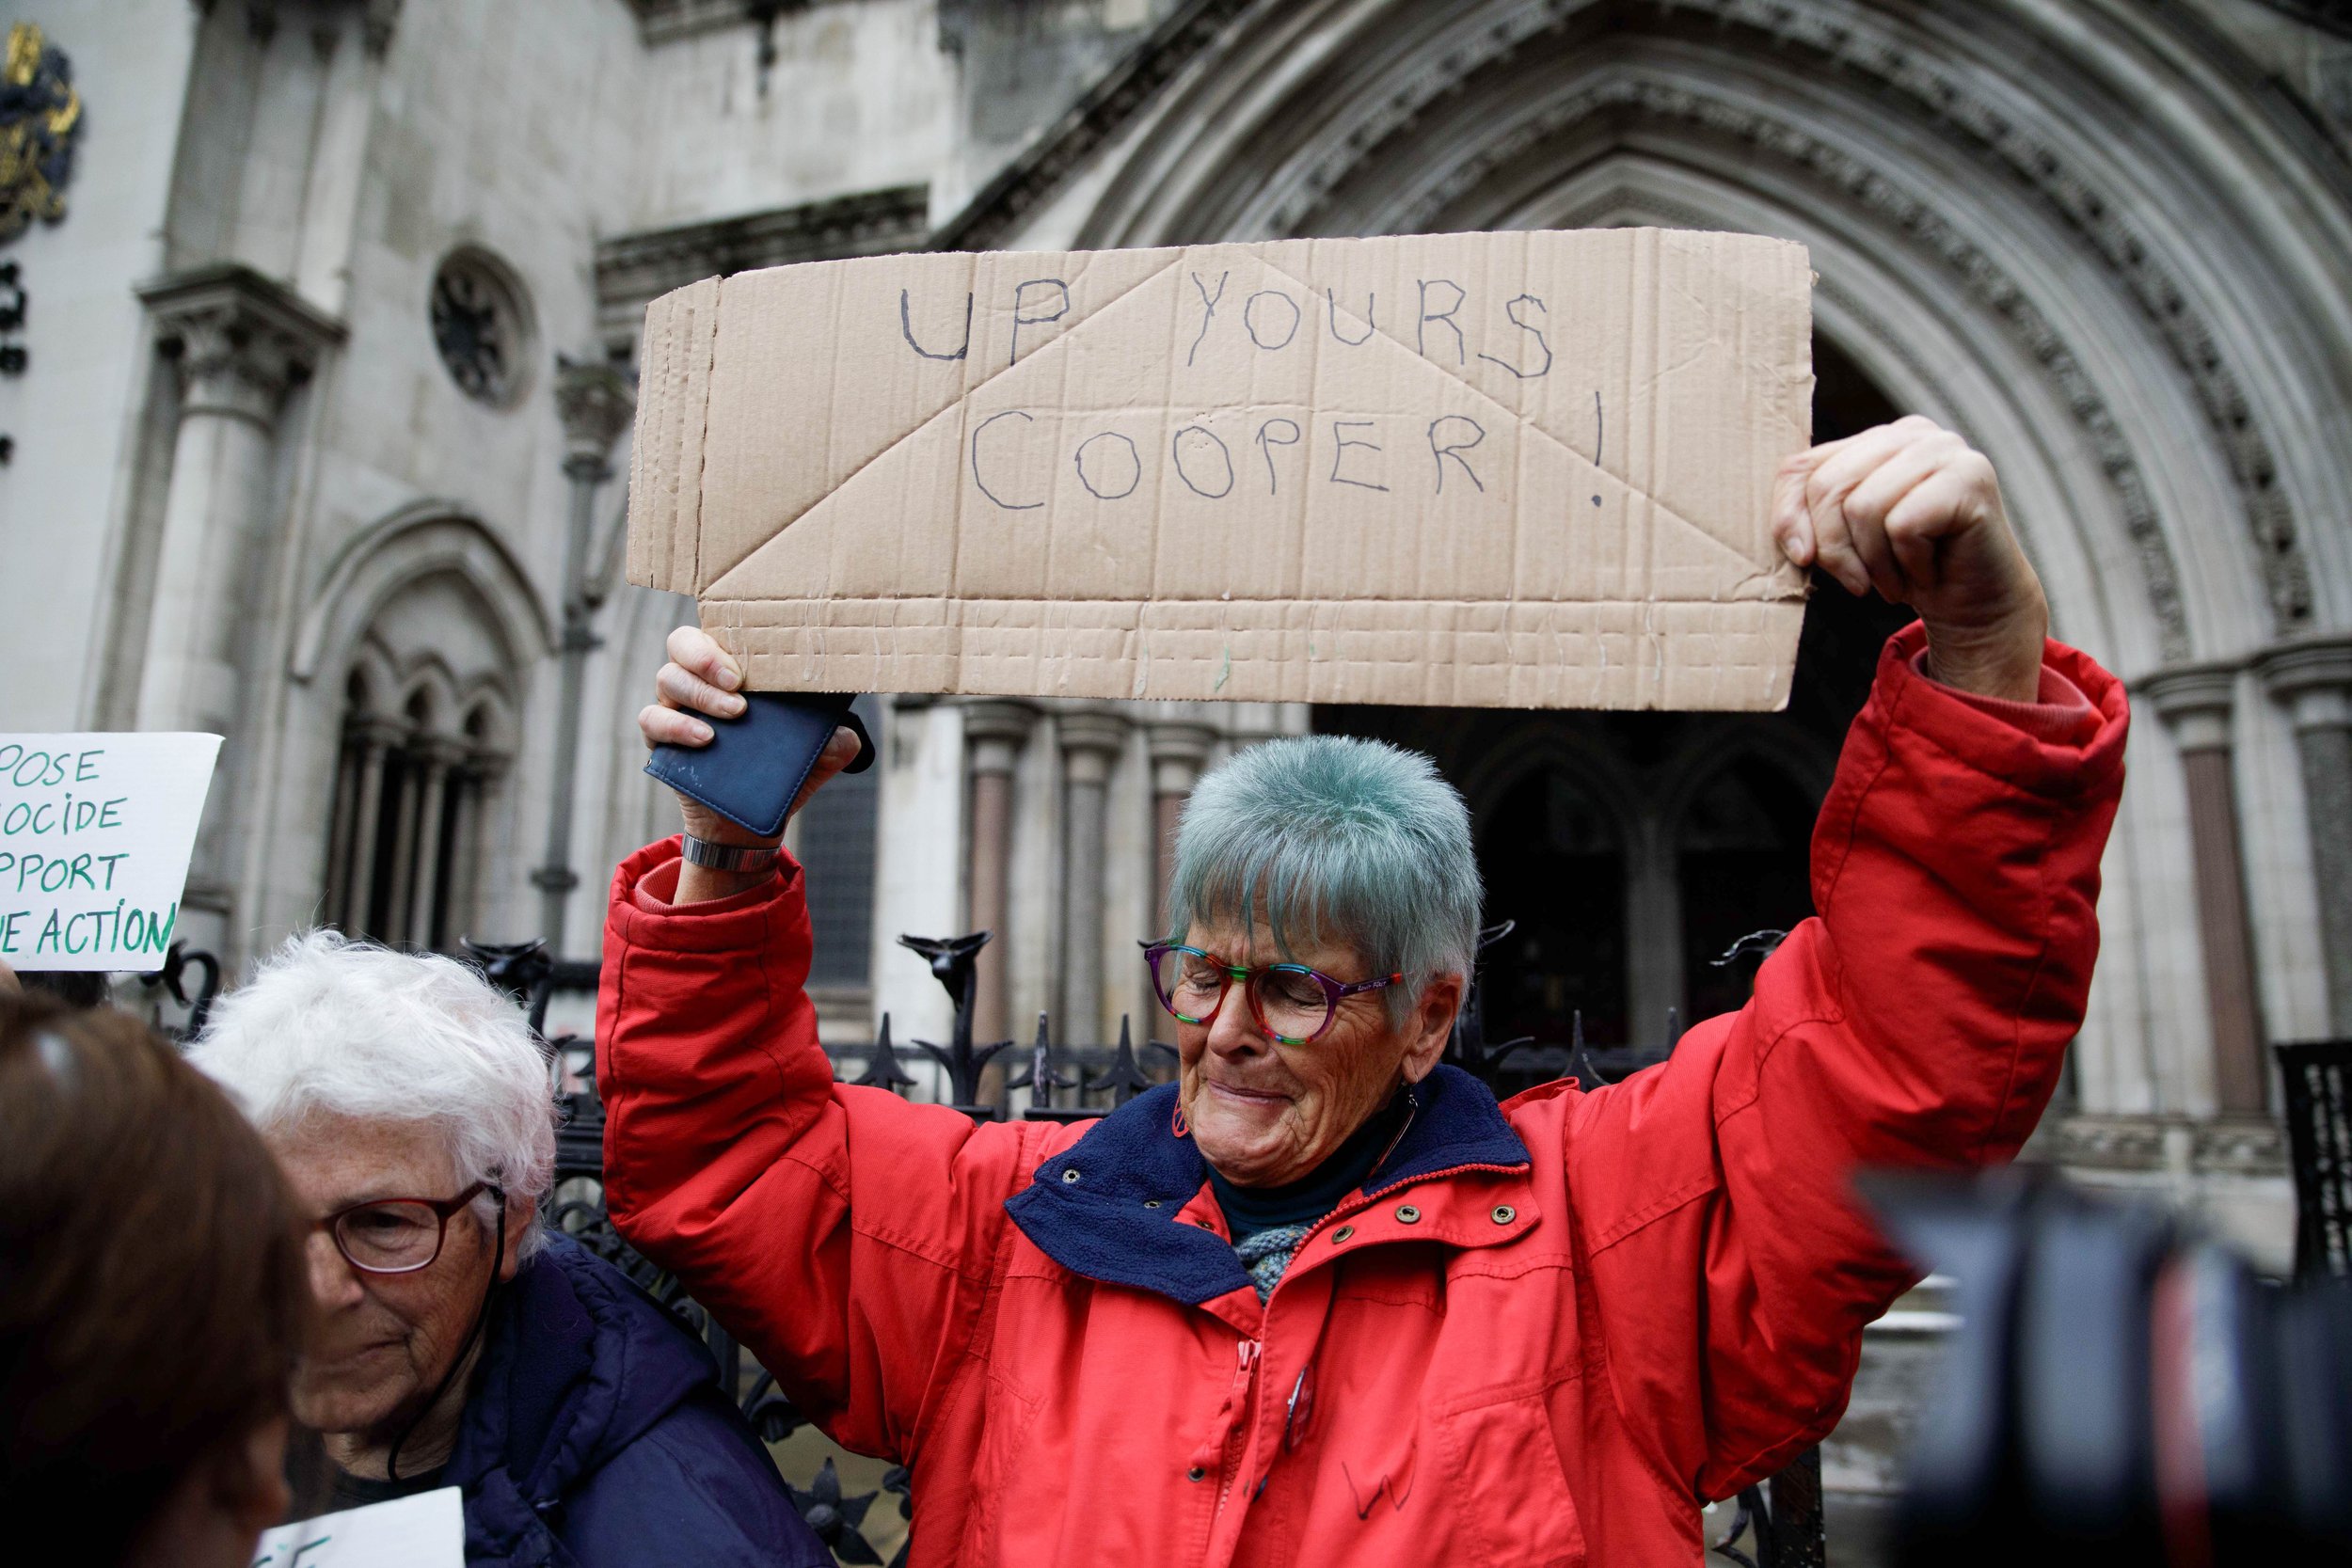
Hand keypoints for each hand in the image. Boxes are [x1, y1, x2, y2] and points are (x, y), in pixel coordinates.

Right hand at [640, 626, 861, 899]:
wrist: (744, 823)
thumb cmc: (777, 774)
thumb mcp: (814, 759)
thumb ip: (835, 743)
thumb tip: (845, 735)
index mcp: (733, 670)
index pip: (721, 630)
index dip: (730, 631)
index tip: (755, 656)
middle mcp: (699, 681)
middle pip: (682, 643)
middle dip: (706, 656)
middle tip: (737, 682)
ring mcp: (676, 706)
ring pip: (667, 677)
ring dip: (701, 693)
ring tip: (735, 714)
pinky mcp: (660, 737)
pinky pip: (652, 719)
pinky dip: (676, 725)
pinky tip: (704, 737)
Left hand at [1772, 415, 2048, 700]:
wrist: (1974, 604)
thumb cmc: (1906, 568)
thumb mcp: (1843, 543)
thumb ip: (1806, 523)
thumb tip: (1800, 547)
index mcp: (1875, 439)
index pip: (1799, 469)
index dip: (1788, 522)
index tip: (1806, 560)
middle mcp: (1911, 433)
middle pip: (1828, 487)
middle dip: (1836, 549)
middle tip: (1861, 581)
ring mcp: (1945, 449)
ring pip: (1864, 507)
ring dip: (1876, 563)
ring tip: (1899, 577)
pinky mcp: (1971, 477)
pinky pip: (1904, 525)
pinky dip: (1910, 564)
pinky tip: (1930, 569)